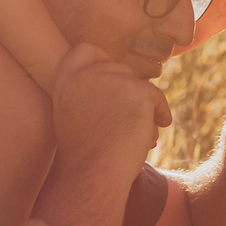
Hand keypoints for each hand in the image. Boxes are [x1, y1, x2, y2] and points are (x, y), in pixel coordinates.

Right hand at [53, 43, 171, 181]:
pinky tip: (158, 129)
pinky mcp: (137, 89)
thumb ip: (86, 93)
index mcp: (66, 79)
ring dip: (144, 107)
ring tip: (143, 133)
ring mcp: (112, 78)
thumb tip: (118, 81)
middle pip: (118, 69)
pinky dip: (159, 113)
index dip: (101, 60)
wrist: (94, 175)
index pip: (85, 50)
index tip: (110, 79)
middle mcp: (87, 73)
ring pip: (138, 86)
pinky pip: (156, 97)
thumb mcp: (72, 115)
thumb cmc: (84, 156)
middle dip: (128, 92)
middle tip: (130, 117)